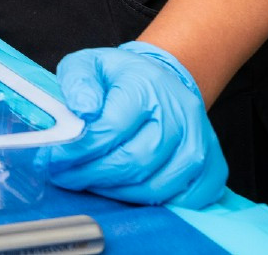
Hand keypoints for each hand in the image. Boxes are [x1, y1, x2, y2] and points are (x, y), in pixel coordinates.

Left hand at [46, 41, 227, 208]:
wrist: (162, 80)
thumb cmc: (121, 76)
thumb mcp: (88, 64)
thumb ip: (77, 82)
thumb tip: (82, 110)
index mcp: (147, 86)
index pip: (112, 128)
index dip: (80, 150)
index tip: (54, 160)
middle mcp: (180, 114)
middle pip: (135, 161)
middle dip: (93, 175)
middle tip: (66, 177)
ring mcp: (201, 142)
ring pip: (158, 185)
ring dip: (118, 192)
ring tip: (91, 182)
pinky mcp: (213, 165)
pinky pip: (188, 199)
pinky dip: (154, 203)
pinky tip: (127, 191)